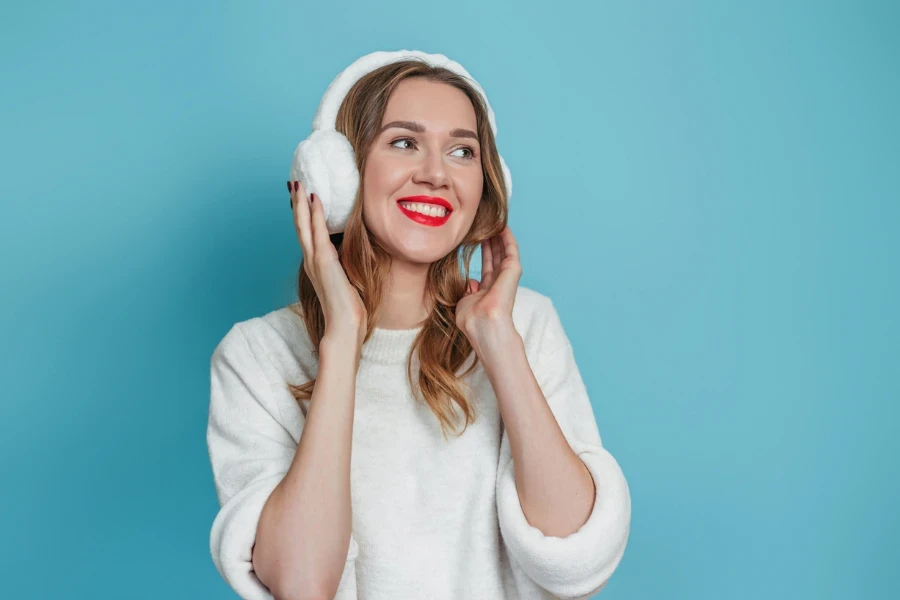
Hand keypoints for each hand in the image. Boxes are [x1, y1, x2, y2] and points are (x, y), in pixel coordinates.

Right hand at [289, 180, 366, 348]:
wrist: (344, 325)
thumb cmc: (348, 308)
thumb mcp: (345, 280)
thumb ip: (342, 266)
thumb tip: (348, 254)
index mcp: (315, 265)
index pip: (306, 234)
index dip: (302, 215)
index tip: (301, 197)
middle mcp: (310, 260)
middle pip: (299, 226)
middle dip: (296, 204)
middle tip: (292, 183)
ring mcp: (315, 260)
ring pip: (303, 226)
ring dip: (300, 204)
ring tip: (297, 185)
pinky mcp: (323, 261)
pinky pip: (318, 231)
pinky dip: (315, 214)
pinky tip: (315, 198)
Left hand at [455, 226, 521, 334]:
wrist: (483, 324)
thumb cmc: (472, 319)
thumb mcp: (464, 303)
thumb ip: (467, 291)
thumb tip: (471, 282)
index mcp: (488, 290)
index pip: (488, 265)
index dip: (483, 250)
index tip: (477, 237)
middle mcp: (499, 282)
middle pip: (496, 255)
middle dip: (491, 239)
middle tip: (486, 223)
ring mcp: (507, 276)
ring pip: (504, 250)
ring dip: (499, 235)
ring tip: (494, 220)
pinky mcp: (513, 270)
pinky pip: (511, 249)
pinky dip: (507, 237)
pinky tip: (503, 226)